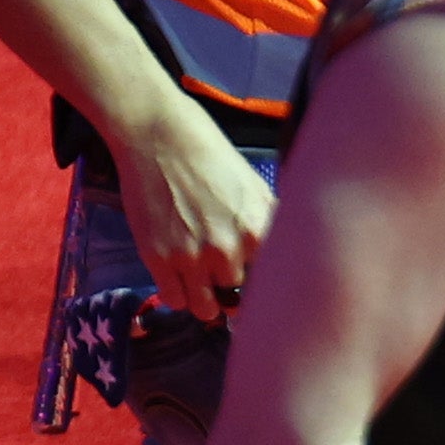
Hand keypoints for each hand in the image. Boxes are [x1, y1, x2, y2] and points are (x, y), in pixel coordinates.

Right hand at [103, 107, 273, 318]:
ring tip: (202, 284)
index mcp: (258, 232)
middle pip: (236, 295)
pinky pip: (175, 299)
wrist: (160, 137)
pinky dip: (179, 294)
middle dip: (230, 286)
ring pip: (205, 308)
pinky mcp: (158, 258)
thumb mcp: (255, 187)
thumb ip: (270, 226)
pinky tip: (180, 278)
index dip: (263, 286)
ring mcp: (190, 256)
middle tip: (220, 270)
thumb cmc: (210, 156)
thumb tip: (286, 259)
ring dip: (205, 299)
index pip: (271, 284)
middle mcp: (227, 249)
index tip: (257, 284)